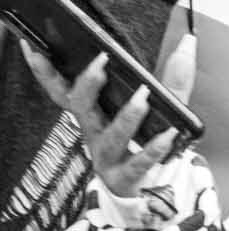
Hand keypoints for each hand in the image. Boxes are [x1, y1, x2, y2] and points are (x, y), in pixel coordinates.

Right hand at [22, 43, 184, 200]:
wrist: (144, 189)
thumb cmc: (141, 140)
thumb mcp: (159, 105)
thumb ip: (174, 76)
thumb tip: (188, 41)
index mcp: (92, 112)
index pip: (62, 89)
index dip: (45, 71)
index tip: (38, 47)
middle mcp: (94, 132)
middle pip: (81, 107)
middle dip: (88, 84)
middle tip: (101, 63)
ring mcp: (107, 156)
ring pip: (110, 137)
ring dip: (126, 116)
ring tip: (142, 98)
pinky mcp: (125, 177)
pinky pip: (138, 163)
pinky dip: (153, 148)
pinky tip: (169, 134)